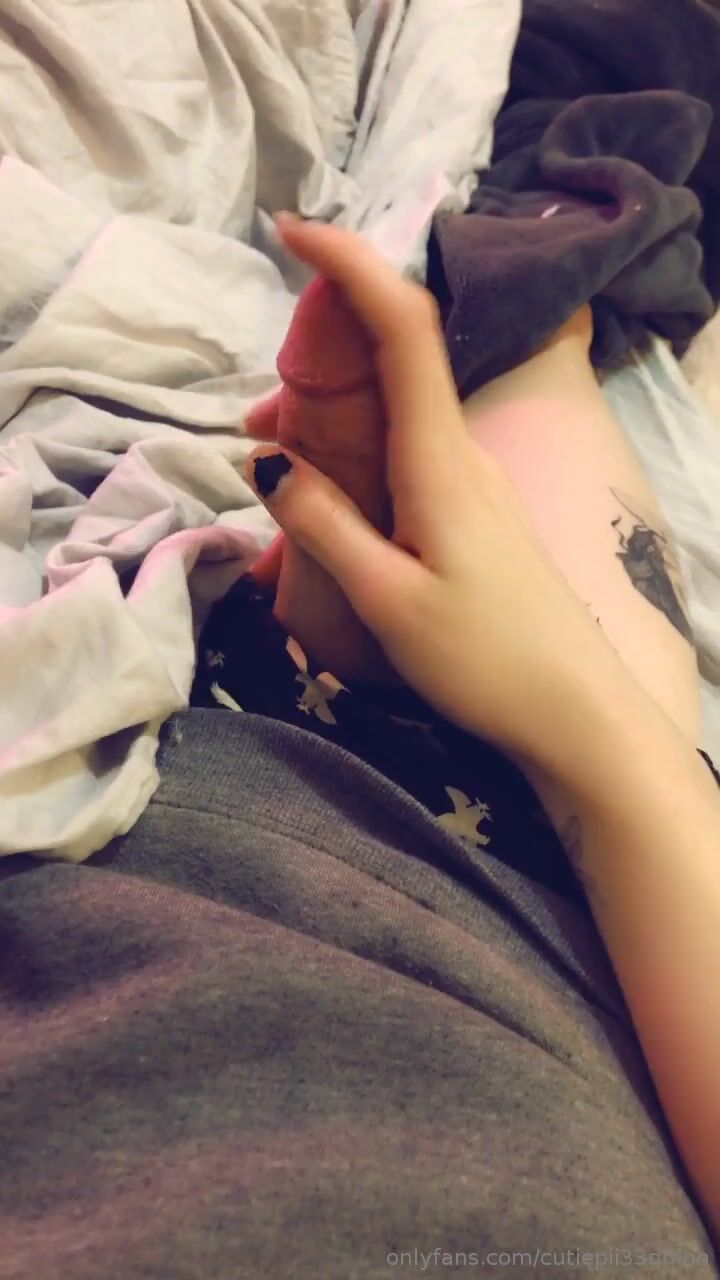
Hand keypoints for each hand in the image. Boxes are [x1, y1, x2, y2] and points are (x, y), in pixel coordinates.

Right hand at [244, 215, 634, 774]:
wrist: (572, 711)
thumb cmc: (482, 659)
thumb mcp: (385, 598)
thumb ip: (322, 524)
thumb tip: (265, 460)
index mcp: (439, 458)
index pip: (403, 327)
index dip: (352, 264)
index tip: (295, 230)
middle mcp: (461, 452)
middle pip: (392, 362)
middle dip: (317, 357)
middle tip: (253, 415)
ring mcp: (473, 481)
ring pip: (394, 414)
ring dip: (329, 416)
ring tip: (271, 464)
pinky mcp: (474, 512)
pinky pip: (406, 454)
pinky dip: (355, 454)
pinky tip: (324, 500)